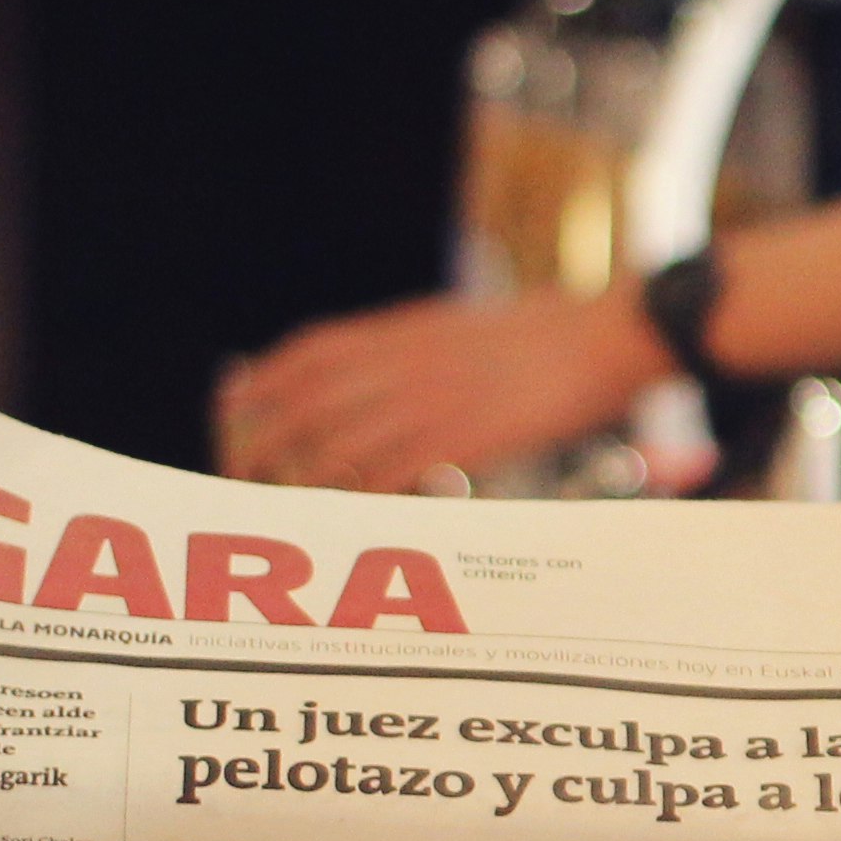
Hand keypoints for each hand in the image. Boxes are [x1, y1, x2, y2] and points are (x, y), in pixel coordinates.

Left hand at [216, 287, 667, 492]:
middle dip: (262, 442)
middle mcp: (405, 363)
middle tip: (243, 476)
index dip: (261, 382)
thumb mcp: (462, 325)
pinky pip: (389, 475)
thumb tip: (364, 373)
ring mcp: (431, 400)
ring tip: (284, 507)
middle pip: (305, 404)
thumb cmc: (544, 336)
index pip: (308, 352)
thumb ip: (410, 347)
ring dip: (301, 481)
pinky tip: (348, 515)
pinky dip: (358, 498)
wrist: (605, 337)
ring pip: (336, 446)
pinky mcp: (463, 437)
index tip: (235, 409)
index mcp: (405, 331)